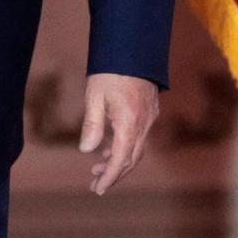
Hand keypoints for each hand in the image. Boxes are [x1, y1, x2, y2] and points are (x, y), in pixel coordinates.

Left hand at [78, 73, 158, 195]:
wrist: (134, 48)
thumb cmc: (111, 70)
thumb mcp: (94, 96)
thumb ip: (92, 125)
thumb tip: (86, 150)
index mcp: (130, 123)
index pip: (121, 160)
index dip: (109, 177)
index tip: (98, 189)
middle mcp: (144, 124)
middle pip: (131, 159)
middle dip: (114, 174)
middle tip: (95, 184)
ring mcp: (150, 118)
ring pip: (137, 149)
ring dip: (119, 161)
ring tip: (98, 168)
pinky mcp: (150, 111)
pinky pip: (139, 137)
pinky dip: (126, 147)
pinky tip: (110, 147)